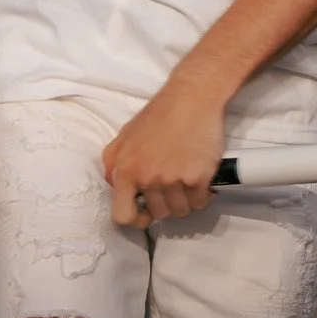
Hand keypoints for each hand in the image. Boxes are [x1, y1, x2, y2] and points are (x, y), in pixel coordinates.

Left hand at [102, 82, 225, 230]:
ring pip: (181, 211)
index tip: (146, 213)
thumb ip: (114, 162)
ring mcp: (173, 180)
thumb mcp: (125, 135)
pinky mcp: (197, 179)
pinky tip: (201, 178)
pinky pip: (200, 202)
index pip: (123, 216)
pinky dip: (202, 194)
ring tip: (187, 179)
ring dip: (185, 199)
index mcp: (126, 171)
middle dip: (166, 203)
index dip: (136, 220)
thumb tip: (114, 185)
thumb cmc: (160, 114)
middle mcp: (147, 179)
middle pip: (159, 214)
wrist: (191, 97)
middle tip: (173, 183)